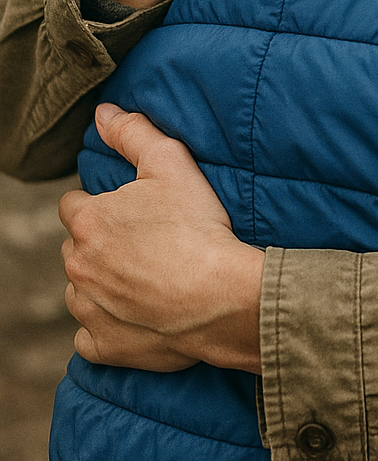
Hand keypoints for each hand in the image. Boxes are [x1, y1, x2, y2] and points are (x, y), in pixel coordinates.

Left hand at [59, 105, 263, 373]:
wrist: (221, 297)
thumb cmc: (197, 228)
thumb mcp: (171, 163)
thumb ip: (133, 132)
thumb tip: (103, 113)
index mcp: (89, 222)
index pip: (74, 205)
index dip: (101, 204)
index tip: (131, 211)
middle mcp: (79, 266)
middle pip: (77, 247)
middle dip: (101, 243)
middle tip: (145, 241)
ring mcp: (88, 310)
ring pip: (80, 290)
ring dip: (101, 283)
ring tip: (144, 276)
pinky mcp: (103, 346)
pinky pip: (89, 336)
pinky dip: (106, 326)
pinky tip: (135, 314)